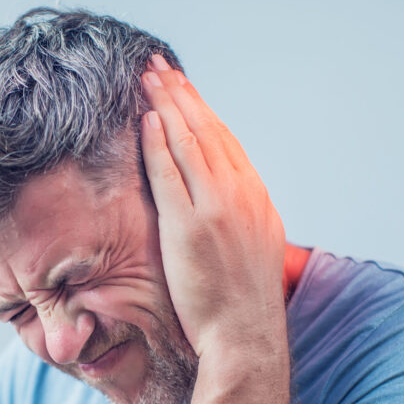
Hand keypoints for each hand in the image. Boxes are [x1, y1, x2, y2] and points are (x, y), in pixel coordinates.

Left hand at [140, 55, 286, 358]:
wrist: (246, 336)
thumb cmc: (244, 300)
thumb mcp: (256, 246)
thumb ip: (240, 214)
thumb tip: (225, 199)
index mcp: (256, 197)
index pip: (226, 140)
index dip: (201, 110)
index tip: (184, 88)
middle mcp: (241, 194)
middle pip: (208, 130)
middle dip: (182, 95)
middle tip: (160, 67)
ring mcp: (218, 207)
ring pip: (190, 142)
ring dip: (168, 105)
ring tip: (148, 79)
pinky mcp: (191, 226)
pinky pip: (171, 174)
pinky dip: (159, 143)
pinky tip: (147, 119)